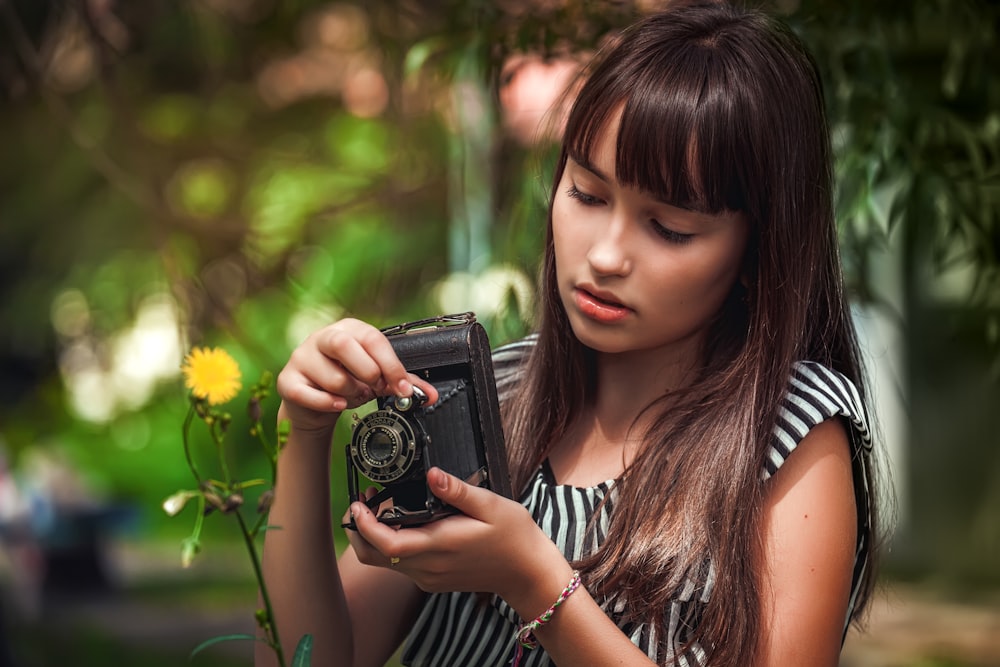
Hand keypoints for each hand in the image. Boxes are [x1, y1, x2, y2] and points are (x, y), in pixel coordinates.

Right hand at [275, 318, 439, 436]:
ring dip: (351, 394)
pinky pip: (311, 395)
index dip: (390, 365)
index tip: (402, 387)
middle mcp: (322, 338)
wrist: (315, 402)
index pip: (372, 338)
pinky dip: (330, 404)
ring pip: (333, 378)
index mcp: (348, 329)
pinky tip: (337, 404)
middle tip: (374, 388)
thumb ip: (403, 383)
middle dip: (367, 373)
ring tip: (353, 395)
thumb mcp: (377, 377)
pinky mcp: (288, 380)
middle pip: (344, 345)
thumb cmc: (348, 381)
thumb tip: (429, 395)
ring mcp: (301, 357)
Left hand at [347, 467, 572, 613]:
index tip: (358, 503)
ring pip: (385, 563)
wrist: (527, 573)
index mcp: (441, 545)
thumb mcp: (491, 505)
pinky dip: (389, 546)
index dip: (365, 525)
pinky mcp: (433, 581)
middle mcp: (429, 567)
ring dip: (372, 538)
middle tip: (360, 502)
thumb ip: (458, 490)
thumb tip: (432, 473)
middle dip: (359, 531)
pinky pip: (400, 566)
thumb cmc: (513, 536)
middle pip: (374, 557)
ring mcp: (429, 577)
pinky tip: (400, 523)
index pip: (387, 543)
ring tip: (378, 506)